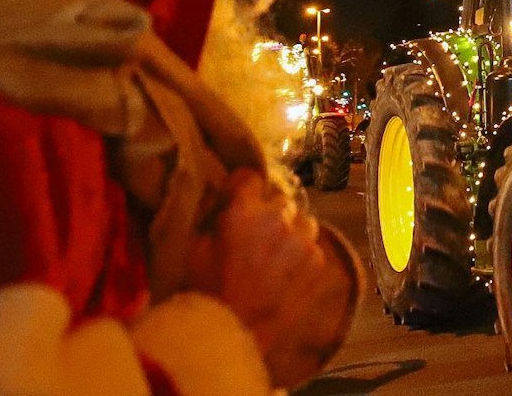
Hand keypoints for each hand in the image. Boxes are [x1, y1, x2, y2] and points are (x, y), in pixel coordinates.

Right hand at [185, 168, 353, 387]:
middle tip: (257, 235)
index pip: (250, 177)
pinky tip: (287, 273)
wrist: (234, 333)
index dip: (243, 188)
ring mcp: (302, 241)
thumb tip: (222, 200)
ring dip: (291, 232)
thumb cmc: (206, 293)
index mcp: (244, 212)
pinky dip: (302, 255)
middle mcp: (278, 220)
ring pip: (302, 221)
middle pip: (280, 201)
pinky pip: (312, 247)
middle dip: (269, 213)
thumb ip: (210, 217)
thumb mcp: (193, 249)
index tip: (239, 197)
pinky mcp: (318, 262)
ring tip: (276, 254)